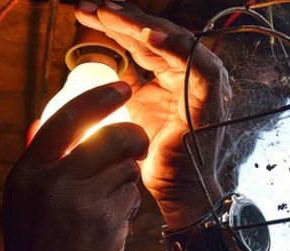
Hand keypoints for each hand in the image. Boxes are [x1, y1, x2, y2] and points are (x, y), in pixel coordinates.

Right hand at [1, 82, 148, 250]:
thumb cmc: (30, 246)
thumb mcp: (21, 201)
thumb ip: (37, 163)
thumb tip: (42, 123)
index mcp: (28, 172)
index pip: (67, 119)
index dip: (98, 100)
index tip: (122, 87)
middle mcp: (53, 183)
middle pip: (111, 138)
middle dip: (132, 138)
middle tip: (138, 143)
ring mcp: (82, 204)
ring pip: (126, 170)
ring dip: (125, 179)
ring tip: (107, 201)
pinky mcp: (107, 224)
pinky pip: (131, 198)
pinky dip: (127, 205)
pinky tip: (110, 224)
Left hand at [76, 1, 231, 228]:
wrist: (175, 193)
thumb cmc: (151, 158)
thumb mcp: (126, 115)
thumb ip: (116, 89)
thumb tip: (89, 73)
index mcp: (169, 72)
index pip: (137, 40)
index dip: (109, 25)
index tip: (78, 12)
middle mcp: (189, 70)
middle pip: (152, 33)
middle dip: (118, 16)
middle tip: (85, 4)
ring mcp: (202, 80)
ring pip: (170, 39)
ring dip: (137, 24)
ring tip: (106, 12)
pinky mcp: (211, 95)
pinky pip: (195, 62)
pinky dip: (172, 45)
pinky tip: (145, 34)